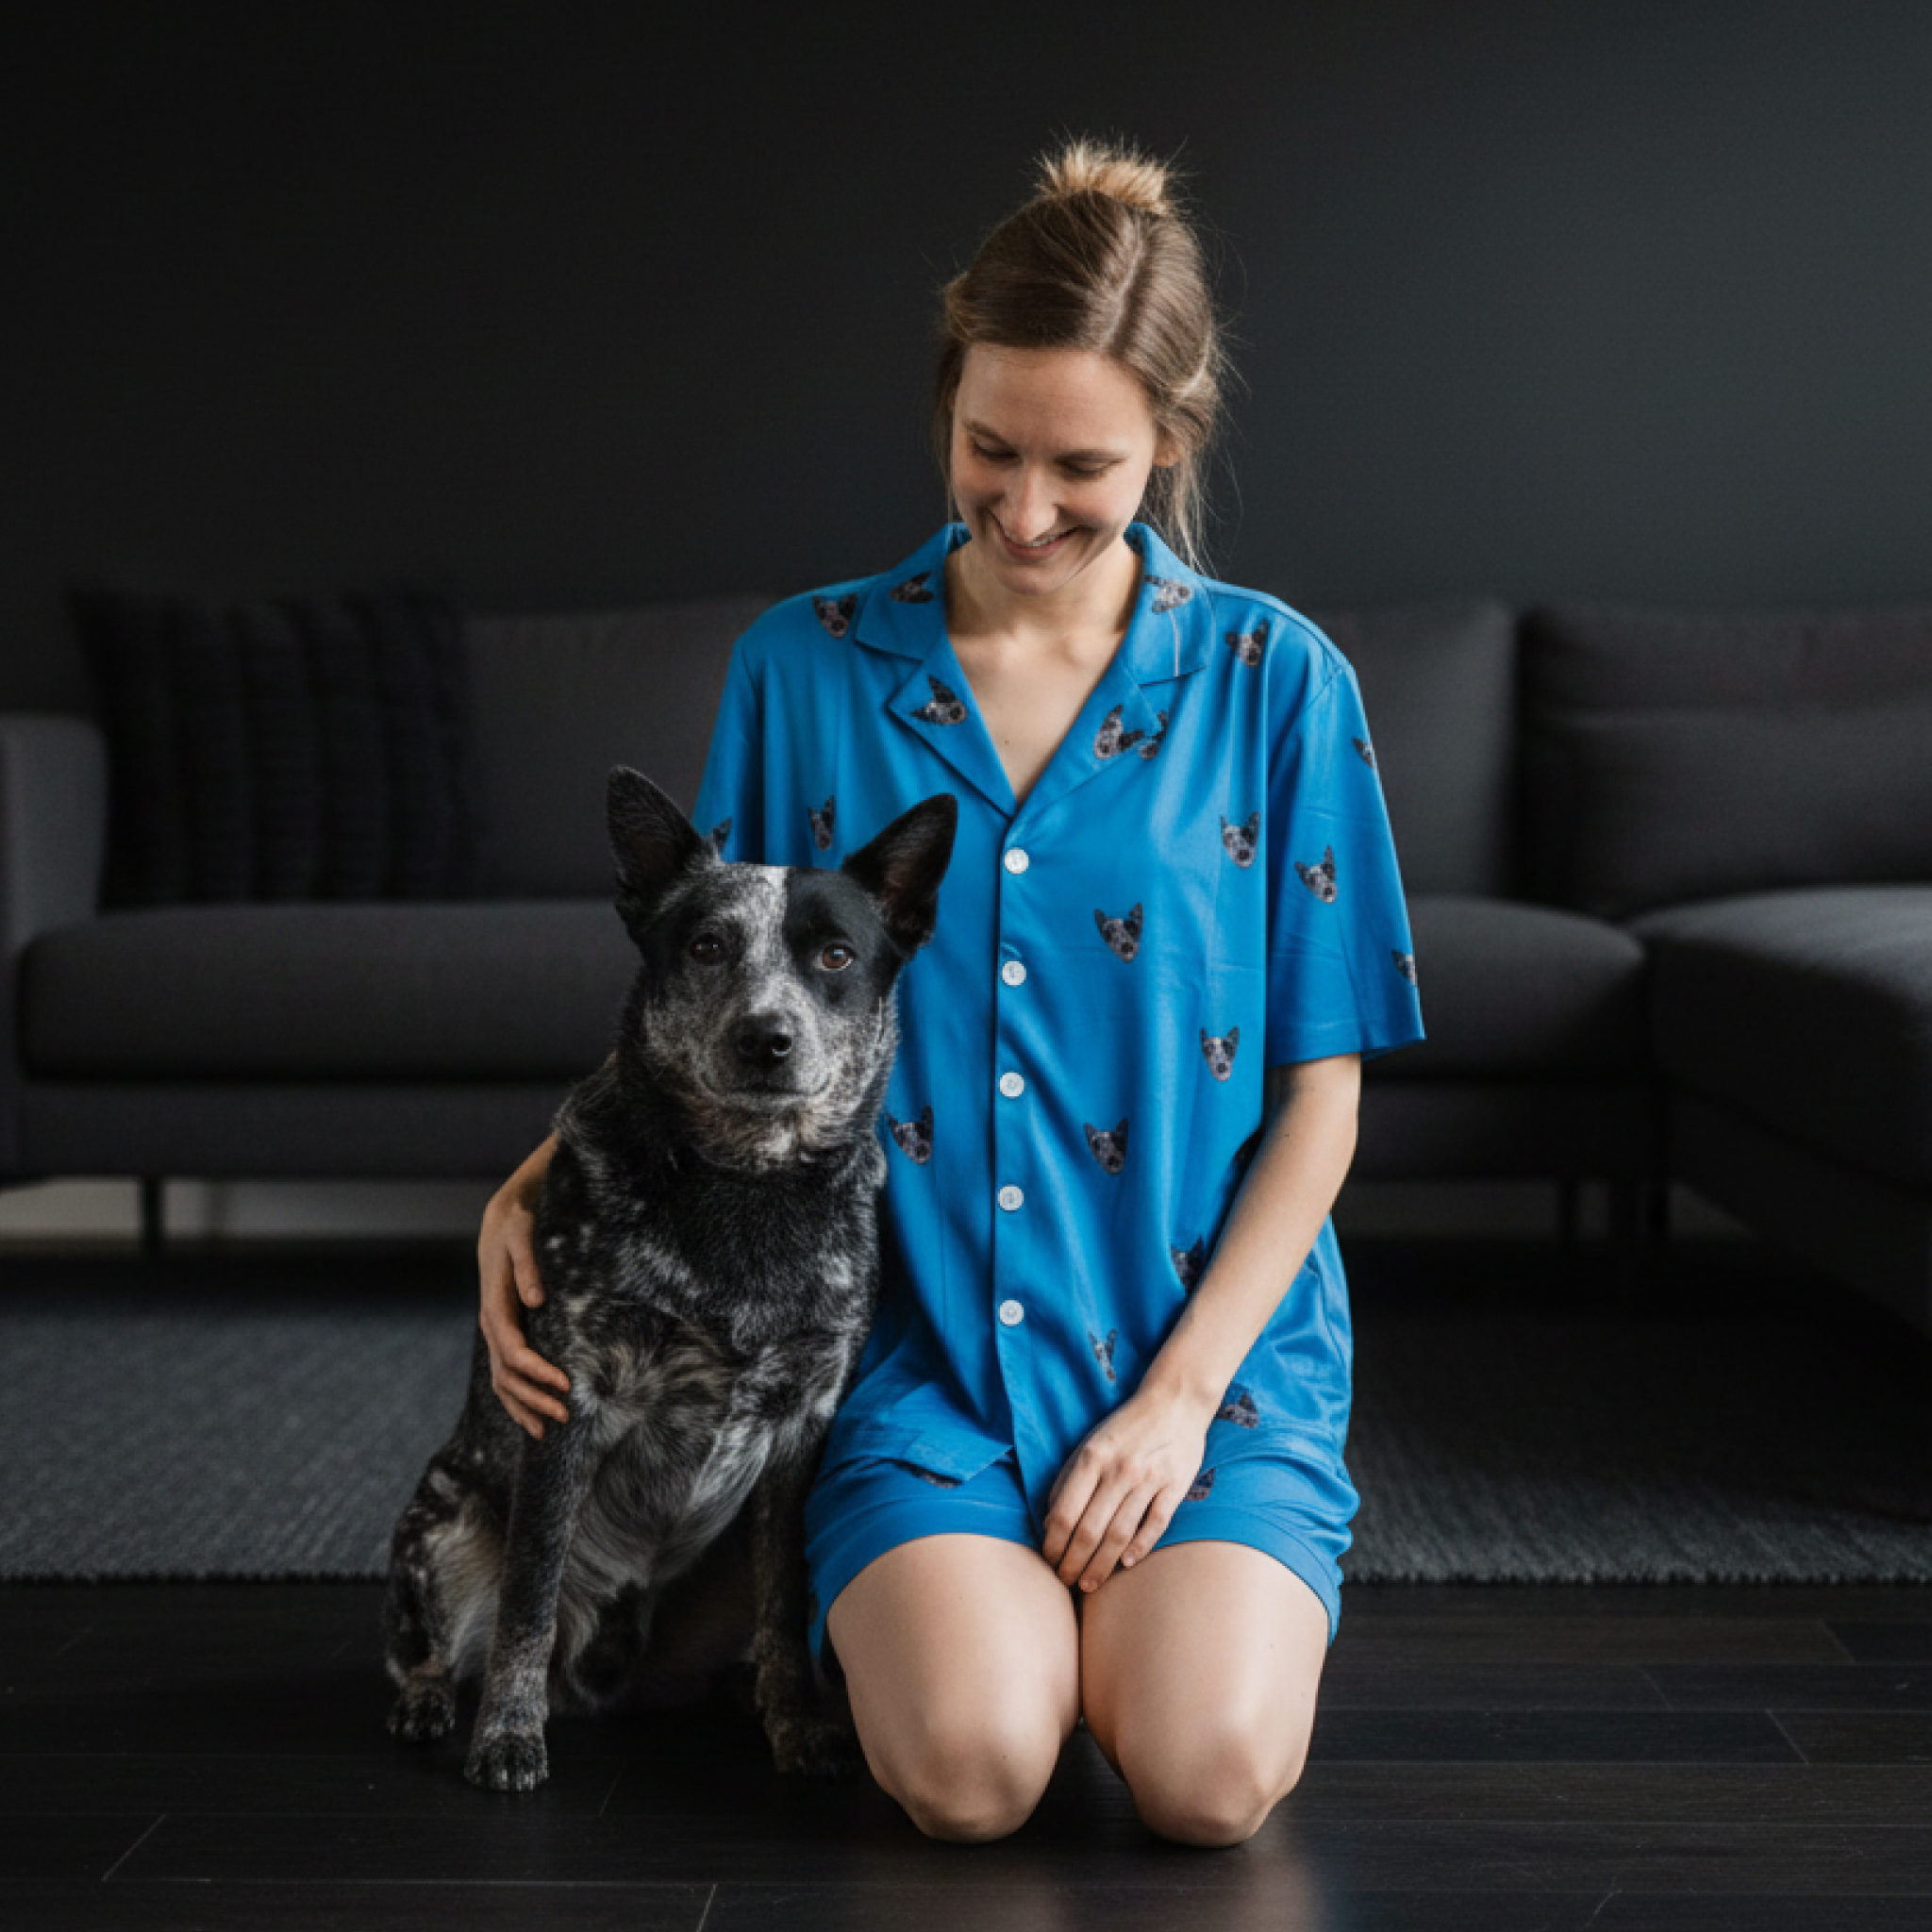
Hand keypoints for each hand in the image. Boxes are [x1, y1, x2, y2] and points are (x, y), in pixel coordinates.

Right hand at [478, 1140, 569, 1438]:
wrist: (503, 1219)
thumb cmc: (518, 1225)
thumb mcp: (523, 1236)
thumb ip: (527, 1266)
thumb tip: (536, 1299)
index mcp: (495, 1307)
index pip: (514, 1350)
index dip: (537, 1372)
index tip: (565, 1385)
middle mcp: (491, 1324)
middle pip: (507, 1375)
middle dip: (534, 1398)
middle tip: (565, 1415)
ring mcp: (495, 1331)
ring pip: (502, 1381)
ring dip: (524, 1406)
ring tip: (549, 1429)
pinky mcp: (505, 1332)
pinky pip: (506, 1374)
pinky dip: (518, 1398)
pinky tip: (535, 1415)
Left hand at [1040, 1386, 1210, 1593]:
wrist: (1174, 1401)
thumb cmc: (1125, 1426)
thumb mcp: (1089, 1443)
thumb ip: (1069, 1479)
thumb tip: (1051, 1521)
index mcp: (1091, 1457)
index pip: (1065, 1514)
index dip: (1053, 1545)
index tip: (1048, 1561)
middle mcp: (1118, 1470)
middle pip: (1090, 1531)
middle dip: (1074, 1563)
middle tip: (1065, 1582)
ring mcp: (1149, 1479)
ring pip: (1120, 1535)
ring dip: (1102, 1565)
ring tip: (1089, 1584)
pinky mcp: (1175, 1485)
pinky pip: (1155, 1525)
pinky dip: (1139, 1548)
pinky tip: (1126, 1564)